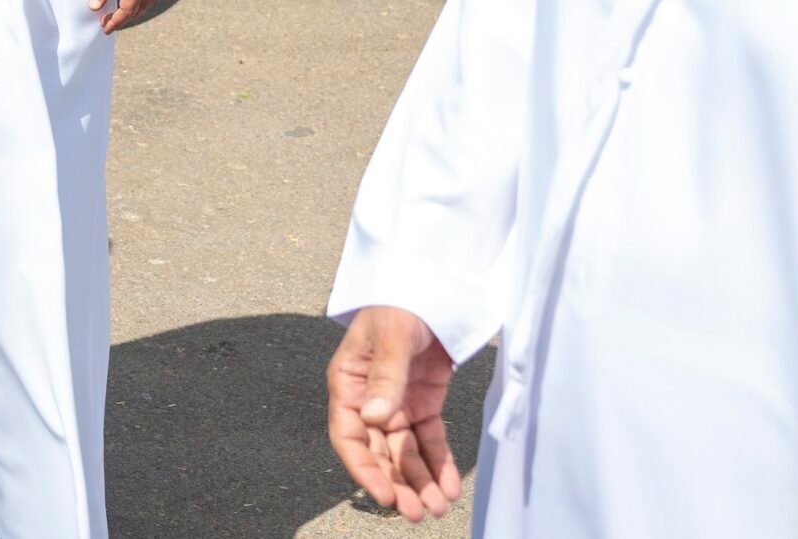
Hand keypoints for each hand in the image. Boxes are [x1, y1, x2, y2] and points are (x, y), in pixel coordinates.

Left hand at [86, 0, 167, 34]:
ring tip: (119, 13)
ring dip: (135, 11)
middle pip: (139, 9)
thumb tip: (95, 7)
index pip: (127, 10)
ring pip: (149, 2)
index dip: (115, 22)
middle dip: (124, 19)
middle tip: (109, 21)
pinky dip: (144, 0)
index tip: (106, 28)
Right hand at [327, 306, 462, 522]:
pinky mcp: (424, 403)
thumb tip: (373, 418)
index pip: (348, 435)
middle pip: (378, 452)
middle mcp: (369, 399)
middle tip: (415, 512)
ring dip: (419, 481)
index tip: (383, 494)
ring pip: (405, 453)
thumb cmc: (400, 301)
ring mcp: (397, 403)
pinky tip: (450, 486)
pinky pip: (430, 440)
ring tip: (436, 507)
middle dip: (396, 483)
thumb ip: (385, 376)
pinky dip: (440, 464)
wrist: (433, 285)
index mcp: (348, 382)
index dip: (363, 468)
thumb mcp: (391, 334)